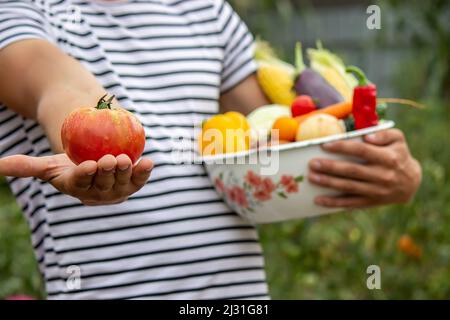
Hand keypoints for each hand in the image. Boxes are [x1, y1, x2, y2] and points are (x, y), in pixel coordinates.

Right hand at [0, 153, 152, 205]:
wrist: (94, 162)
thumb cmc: (69, 164)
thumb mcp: (49, 165)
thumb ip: (27, 167)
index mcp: (79, 189)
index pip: (81, 182)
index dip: (84, 175)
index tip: (87, 166)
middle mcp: (100, 193)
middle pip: (104, 183)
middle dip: (107, 172)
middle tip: (110, 159)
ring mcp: (119, 190)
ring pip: (123, 182)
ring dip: (127, 172)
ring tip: (127, 159)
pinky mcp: (133, 184)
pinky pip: (140, 178)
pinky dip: (145, 171)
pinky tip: (149, 162)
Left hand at [308, 129, 421, 208]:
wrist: (411, 183)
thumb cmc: (398, 155)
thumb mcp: (398, 139)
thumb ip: (384, 133)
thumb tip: (366, 136)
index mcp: (388, 158)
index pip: (361, 150)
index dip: (342, 147)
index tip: (324, 145)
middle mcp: (382, 175)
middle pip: (352, 170)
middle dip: (330, 167)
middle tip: (313, 163)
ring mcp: (376, 191)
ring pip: (349, 187)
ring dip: (328, 183)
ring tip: (312, 177)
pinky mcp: (371, 202)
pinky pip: (350, 203)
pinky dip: (333, 203)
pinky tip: (318, 200)